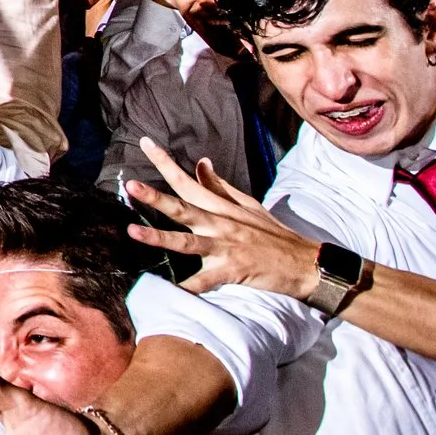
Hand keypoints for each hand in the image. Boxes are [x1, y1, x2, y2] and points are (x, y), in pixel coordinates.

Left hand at [121, 139, 319, 298]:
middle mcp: (220, 224)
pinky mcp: (233, 271)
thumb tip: (200, 163)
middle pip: (183, 208)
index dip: (165, 162)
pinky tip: (169, 291)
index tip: (145, 143)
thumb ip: (220, 186)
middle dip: (156, 197)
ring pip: (187, 242)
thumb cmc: (273, 234)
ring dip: (160, 238)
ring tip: (133, 232)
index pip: (188, 181)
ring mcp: (226, 248)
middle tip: (131, 185)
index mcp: (222, 207)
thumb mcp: (248, 205)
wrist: (305, 262)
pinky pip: (205, 282)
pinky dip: (188, 288)